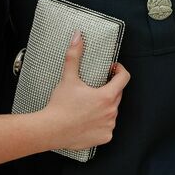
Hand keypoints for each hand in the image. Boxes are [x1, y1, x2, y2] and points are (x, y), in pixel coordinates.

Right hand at [42, 32, 129, 151]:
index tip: (112, 69)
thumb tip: (78, 37)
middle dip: (109, 89)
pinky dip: (101, 123)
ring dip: (105, 107)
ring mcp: (109, 126)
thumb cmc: (60, 106)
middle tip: (94, 88)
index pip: (124, 78)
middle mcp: (111, 112)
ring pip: (112, 112)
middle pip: (117, 95)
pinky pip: (107, 127)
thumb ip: (74, 56)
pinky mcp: (104, 137)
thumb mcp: (68, 78)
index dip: (119, 70)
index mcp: (106, 96)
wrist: (50, 130)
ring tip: (89, 105)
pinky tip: (88, 120)